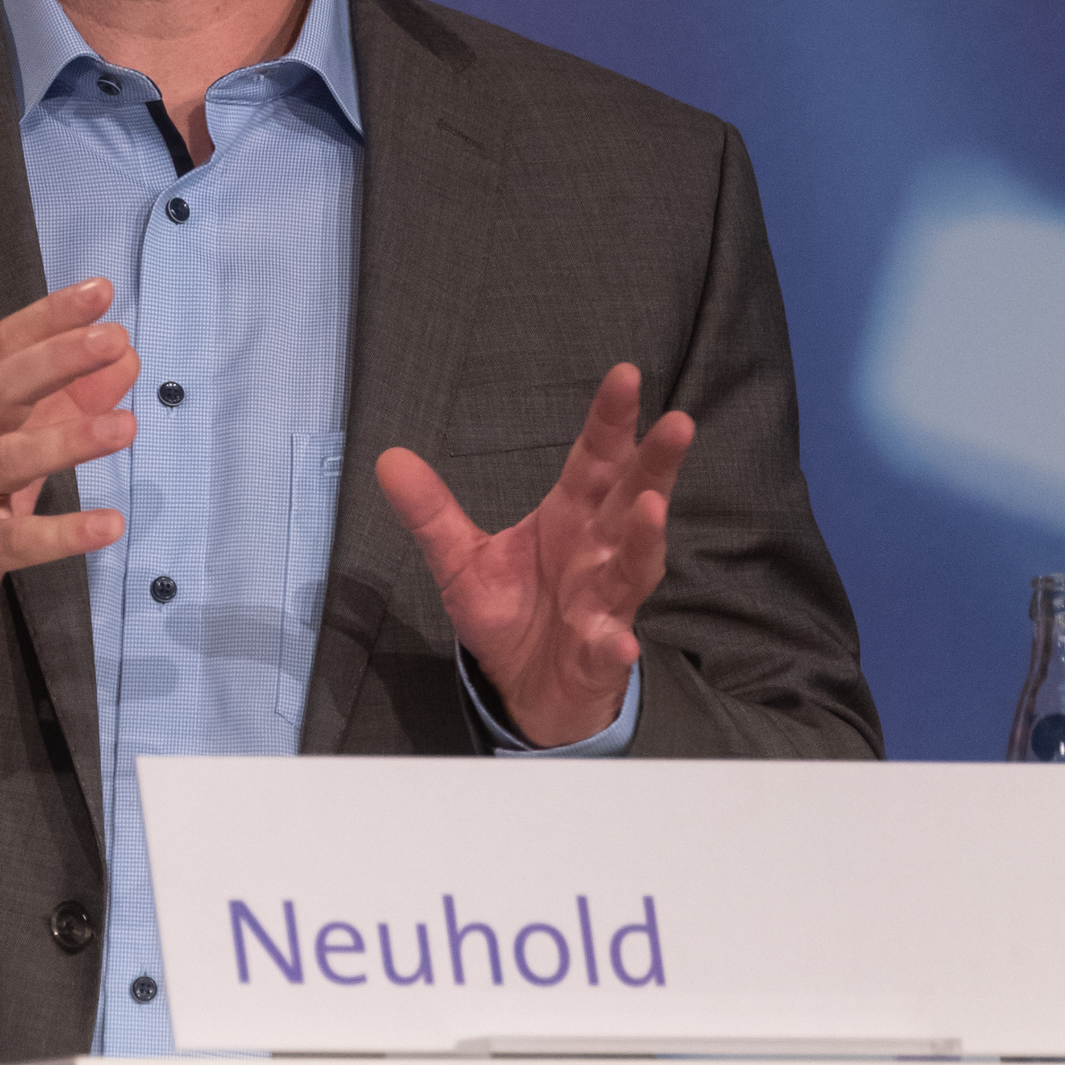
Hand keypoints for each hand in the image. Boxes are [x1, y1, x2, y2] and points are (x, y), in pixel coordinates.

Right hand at [0, 280, 136, 680]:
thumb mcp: (8, 448)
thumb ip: (65, 404)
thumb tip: (125, 359)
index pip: (2, 348)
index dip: (49, 317)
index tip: (100, 291)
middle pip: (1, 388)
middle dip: (57, 358)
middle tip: (111, 338)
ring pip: (7, 459)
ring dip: (67, 440)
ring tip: (124, 427)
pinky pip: (15, 539)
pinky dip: (63, 534)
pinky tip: (109, 525)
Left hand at [376, 365, 693, 747]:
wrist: (527, 689)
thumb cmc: (512, 614)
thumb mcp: (461, 559)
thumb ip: (432, 512)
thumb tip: (389, 459)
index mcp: (570, 517)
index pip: (595, 459)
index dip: (610, 420)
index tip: (625, 376)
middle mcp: (598, 551)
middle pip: (631, 499)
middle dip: (654, 464)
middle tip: (675, 424)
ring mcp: (605, 602)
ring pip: (634, 565)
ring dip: (644, 538)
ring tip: (650, 508)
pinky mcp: (598, 654)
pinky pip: (609, 647)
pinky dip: (615, 644)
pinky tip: (620, 641)